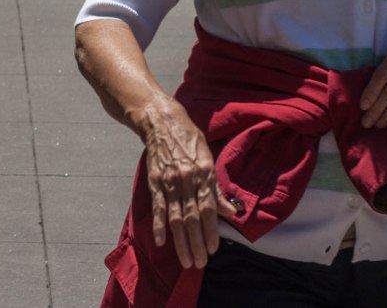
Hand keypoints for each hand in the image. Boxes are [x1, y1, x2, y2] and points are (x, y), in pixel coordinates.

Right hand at [137, 98, 235, 269]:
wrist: (162, 122)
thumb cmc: (189, 139)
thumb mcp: (208, 158)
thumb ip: (217, 187)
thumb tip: (231, 211)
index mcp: (203, 173)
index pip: (208, 208)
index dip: (210, 230)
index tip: (213, 249)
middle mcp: (186, 179)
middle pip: (191, 217)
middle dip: (196, 243)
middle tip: (199, 263)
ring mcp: (169, 181)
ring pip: (175, 217)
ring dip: (180, 241)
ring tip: (186, 260)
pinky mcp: (155, 181)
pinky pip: (158, 207)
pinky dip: (159, 225)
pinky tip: (161, 241)